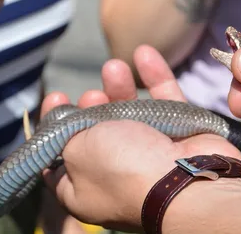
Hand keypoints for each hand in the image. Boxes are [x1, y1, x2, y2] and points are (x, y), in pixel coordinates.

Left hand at [40, 45, 240, 231]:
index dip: (54, 126)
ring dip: (120, 88)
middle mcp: (118, 174)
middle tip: (91, 95)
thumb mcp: (77, 152)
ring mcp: (151, 155)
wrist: (186, 180)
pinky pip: (166, 103)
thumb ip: (64, 136)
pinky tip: (144, 53)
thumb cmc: (123, 169)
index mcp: (86, 187)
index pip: (61, 157)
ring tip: (113, 68)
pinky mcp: (179, 136)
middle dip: (91, 107)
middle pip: (99, 133)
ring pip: (132, 115)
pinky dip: (156, 78)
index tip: (56, 97)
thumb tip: (63, 126)